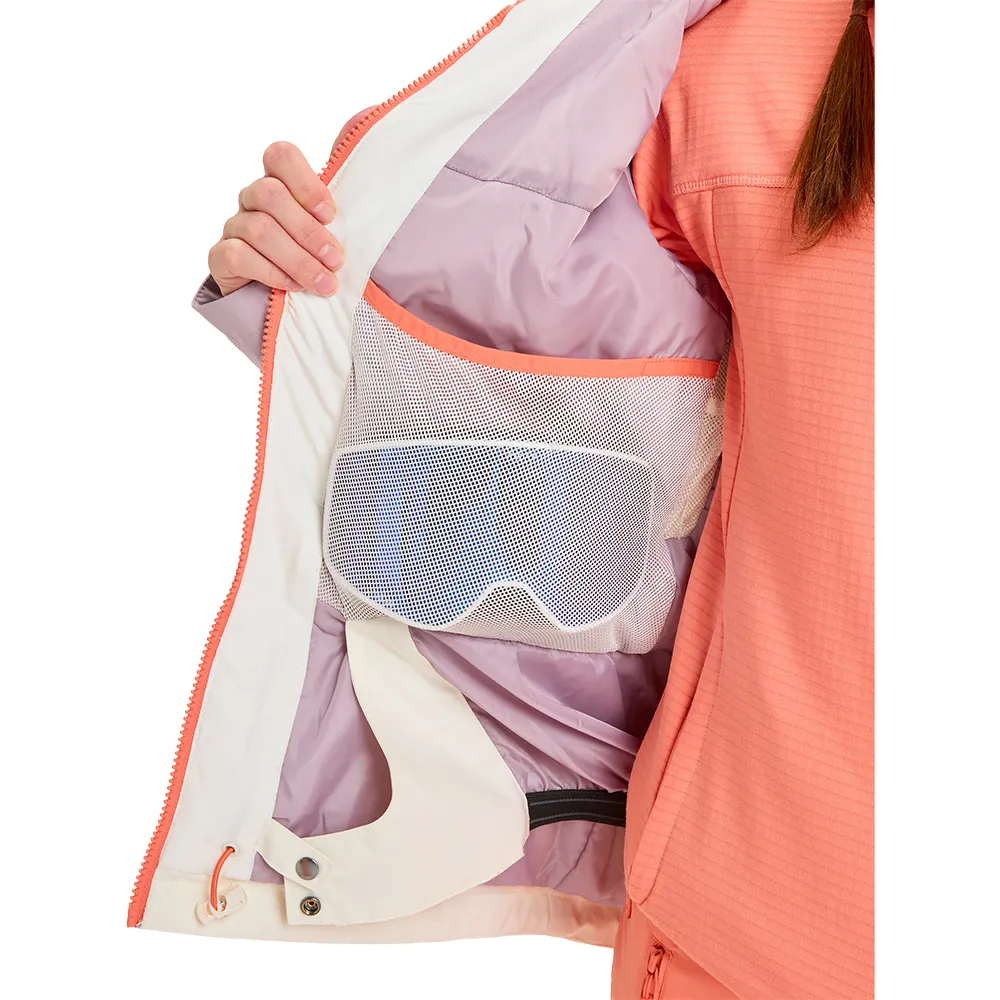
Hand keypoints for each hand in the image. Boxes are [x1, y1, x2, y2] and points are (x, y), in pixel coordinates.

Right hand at [208, 141, 342, 296]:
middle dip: (307, 230)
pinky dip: (271, 272)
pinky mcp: (220, 257)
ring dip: (297, 258)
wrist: (271, 302)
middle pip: (269, 194)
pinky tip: (293, 286)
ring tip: (323, 282)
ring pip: (258, 228)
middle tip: (335, 259)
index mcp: (279, 184)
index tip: (330, 215)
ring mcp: (234, 226)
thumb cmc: (309, 261)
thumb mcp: (326, 239)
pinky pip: (238, 255)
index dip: (305, 182)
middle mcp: (252, 199)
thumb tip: (370, 218)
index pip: (280, 156)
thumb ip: (335, 224)